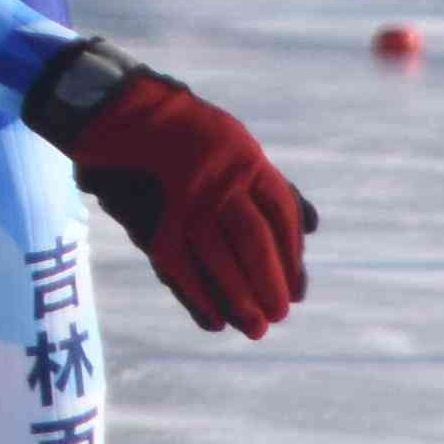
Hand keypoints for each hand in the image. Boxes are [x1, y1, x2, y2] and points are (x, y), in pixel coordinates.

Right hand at [21, 40, 313, 337]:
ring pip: (219, 257)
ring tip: (256, 328)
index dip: (292, 258)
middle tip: (279, 315)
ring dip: (240, 299)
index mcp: (247, 160)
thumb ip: (273, 186)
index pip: (281, 215)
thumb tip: (314, 226)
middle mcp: (220, 179)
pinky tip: (216, 322)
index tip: (298, 290)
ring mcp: (184, 198)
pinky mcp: (153, 217)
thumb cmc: (195, 139)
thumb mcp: (239, 148)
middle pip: (254, 240)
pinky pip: (179, 266)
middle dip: (270, 283)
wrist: (129, 116)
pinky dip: (198, 299)